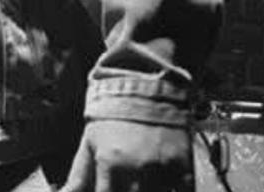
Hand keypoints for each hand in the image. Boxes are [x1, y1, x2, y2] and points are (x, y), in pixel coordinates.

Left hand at [60, 120, 192, 191]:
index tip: (108, 190)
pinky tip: (161, 185)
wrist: (145, 82)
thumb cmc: (113, 114)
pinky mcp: (184, 168)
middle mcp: (136, 170)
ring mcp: (162, 170)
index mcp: (110, 164)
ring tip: (141, 182)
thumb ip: (79, 176)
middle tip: (125, 185)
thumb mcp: (91, 140)